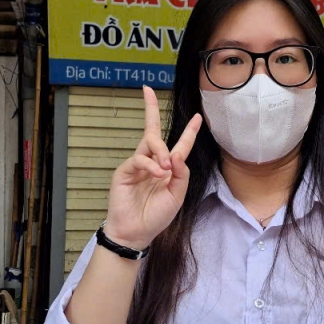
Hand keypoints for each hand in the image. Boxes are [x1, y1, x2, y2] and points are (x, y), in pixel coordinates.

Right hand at [103, 86, 202, 249]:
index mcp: (168, 169)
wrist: (136, 232)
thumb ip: (181, 174)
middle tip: (149, 91)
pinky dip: (151, 164)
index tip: (198, 117)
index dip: (189, 131)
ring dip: (162, 151)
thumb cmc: (156, 216)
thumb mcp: (177, 196)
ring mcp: (138, 165)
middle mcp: (152, 162)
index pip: (180, 145)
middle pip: (152, 131)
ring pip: (149, 142)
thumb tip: (177, 154)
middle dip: (151, 109)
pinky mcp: (125, 171)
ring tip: (166, 168)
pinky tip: (158, 173)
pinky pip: (139, 159)